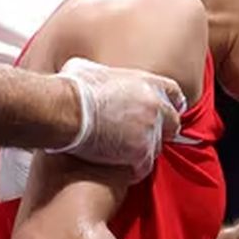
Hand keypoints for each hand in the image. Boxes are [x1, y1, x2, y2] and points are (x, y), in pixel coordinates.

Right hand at [54, 57, 185, 178]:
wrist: (64, 110)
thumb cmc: (72, 88)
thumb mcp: (93, 69)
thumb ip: (107, 75)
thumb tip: (95, 76)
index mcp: (147, 82)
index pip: (174, 94)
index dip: (169, 105)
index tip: (164, 112)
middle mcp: (155, 106)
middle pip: (172, 123)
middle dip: (161, 131)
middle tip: (142, 137)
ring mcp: (150, 131)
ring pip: (158, 147)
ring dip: (143, 151)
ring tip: (122, 152)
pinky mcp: (140, 153)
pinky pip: (144, 167)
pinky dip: (133, 170)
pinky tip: (120, 168)